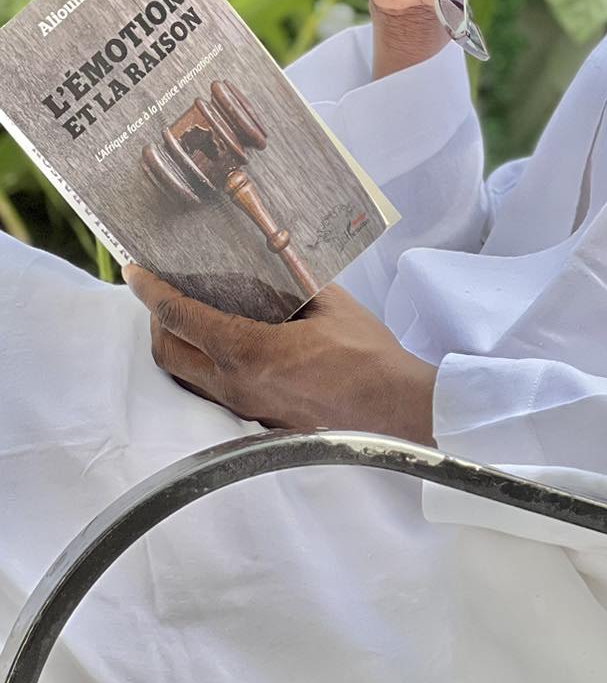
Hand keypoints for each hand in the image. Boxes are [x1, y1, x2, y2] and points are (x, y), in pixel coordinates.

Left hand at [124, 264, 437, 443]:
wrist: (393, 410)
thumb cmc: (367, 357)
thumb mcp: (330, 304)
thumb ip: (294, 282)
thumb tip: (274, 263)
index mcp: (249, 352)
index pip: (181, 317)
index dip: (152, 291)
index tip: (136, 271)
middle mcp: (236, 384)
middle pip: (168, 353)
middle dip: (156, 319)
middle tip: (163, 292)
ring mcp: (246, 407)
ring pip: (186, 377)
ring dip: (177, 345)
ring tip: (188, 316)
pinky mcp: (259, 419)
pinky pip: (212, 391)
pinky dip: (202, 363)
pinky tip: (223, 345)